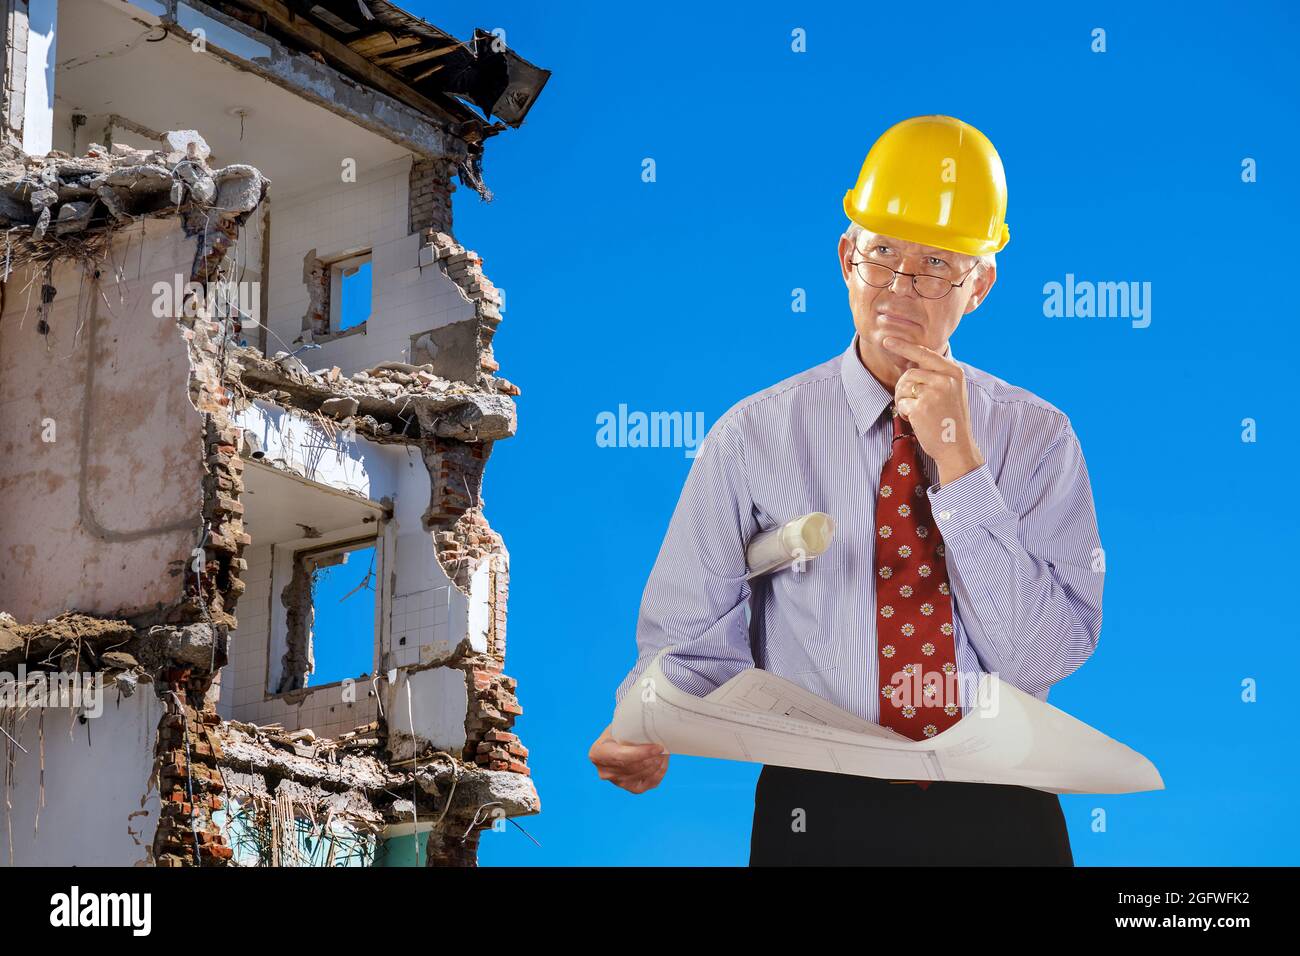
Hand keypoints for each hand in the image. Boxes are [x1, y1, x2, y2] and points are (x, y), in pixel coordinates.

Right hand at [589, 724, 668, 792]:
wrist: (620, 740)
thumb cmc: (621, 729)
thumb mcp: (620, 723)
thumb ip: (631, 727)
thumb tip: (653, 726)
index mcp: (598, 753)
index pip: (621, 757)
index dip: (641, 753)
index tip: (658, 747)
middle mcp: (605, 771)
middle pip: (633, 767)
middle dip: (652, 758)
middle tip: (665, 747)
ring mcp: (617, 782)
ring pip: (643, 774)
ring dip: (657, 764)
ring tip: (665, 752)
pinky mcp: (631, 788)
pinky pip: (649, 783)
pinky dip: (659, 773)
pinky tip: (662, 762)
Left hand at [881, 336, 983, 484]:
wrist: (957, 447)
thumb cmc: (951, 419)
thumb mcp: (952, 391)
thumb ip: (937, 375)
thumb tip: (910, 363)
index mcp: (954, 372)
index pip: (924, 353)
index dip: (904, 346)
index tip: (887, 340)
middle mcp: (945, 379)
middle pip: (909, 373)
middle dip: (904, 388)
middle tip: (913, 404)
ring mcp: (934, 392)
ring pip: (903, 387)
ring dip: (904, 401)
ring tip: (918, 412)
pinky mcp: (922, 407)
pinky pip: (902, 404)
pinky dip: (906, 413)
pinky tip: (919, 421)